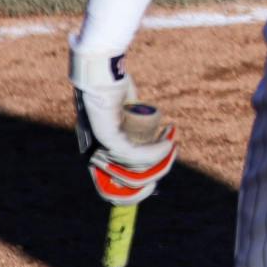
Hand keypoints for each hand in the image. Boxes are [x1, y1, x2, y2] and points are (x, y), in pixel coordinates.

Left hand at [70, 39, 177, 203]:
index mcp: (95, 156)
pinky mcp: (108, 136)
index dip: (134, 196)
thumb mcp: (123, 115)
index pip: (109, 191)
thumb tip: (150, 139)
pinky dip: (157, 150)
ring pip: (137, 169)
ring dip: (162, 158)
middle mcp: (94, 157)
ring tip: (172, 139)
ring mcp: (99, 147)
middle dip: (156, 175)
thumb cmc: (112, 89)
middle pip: (128, 185)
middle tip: (171, 155)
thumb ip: (130, 127)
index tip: (156, 185)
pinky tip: (169, 140)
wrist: (101, 70)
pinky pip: (136, 154)